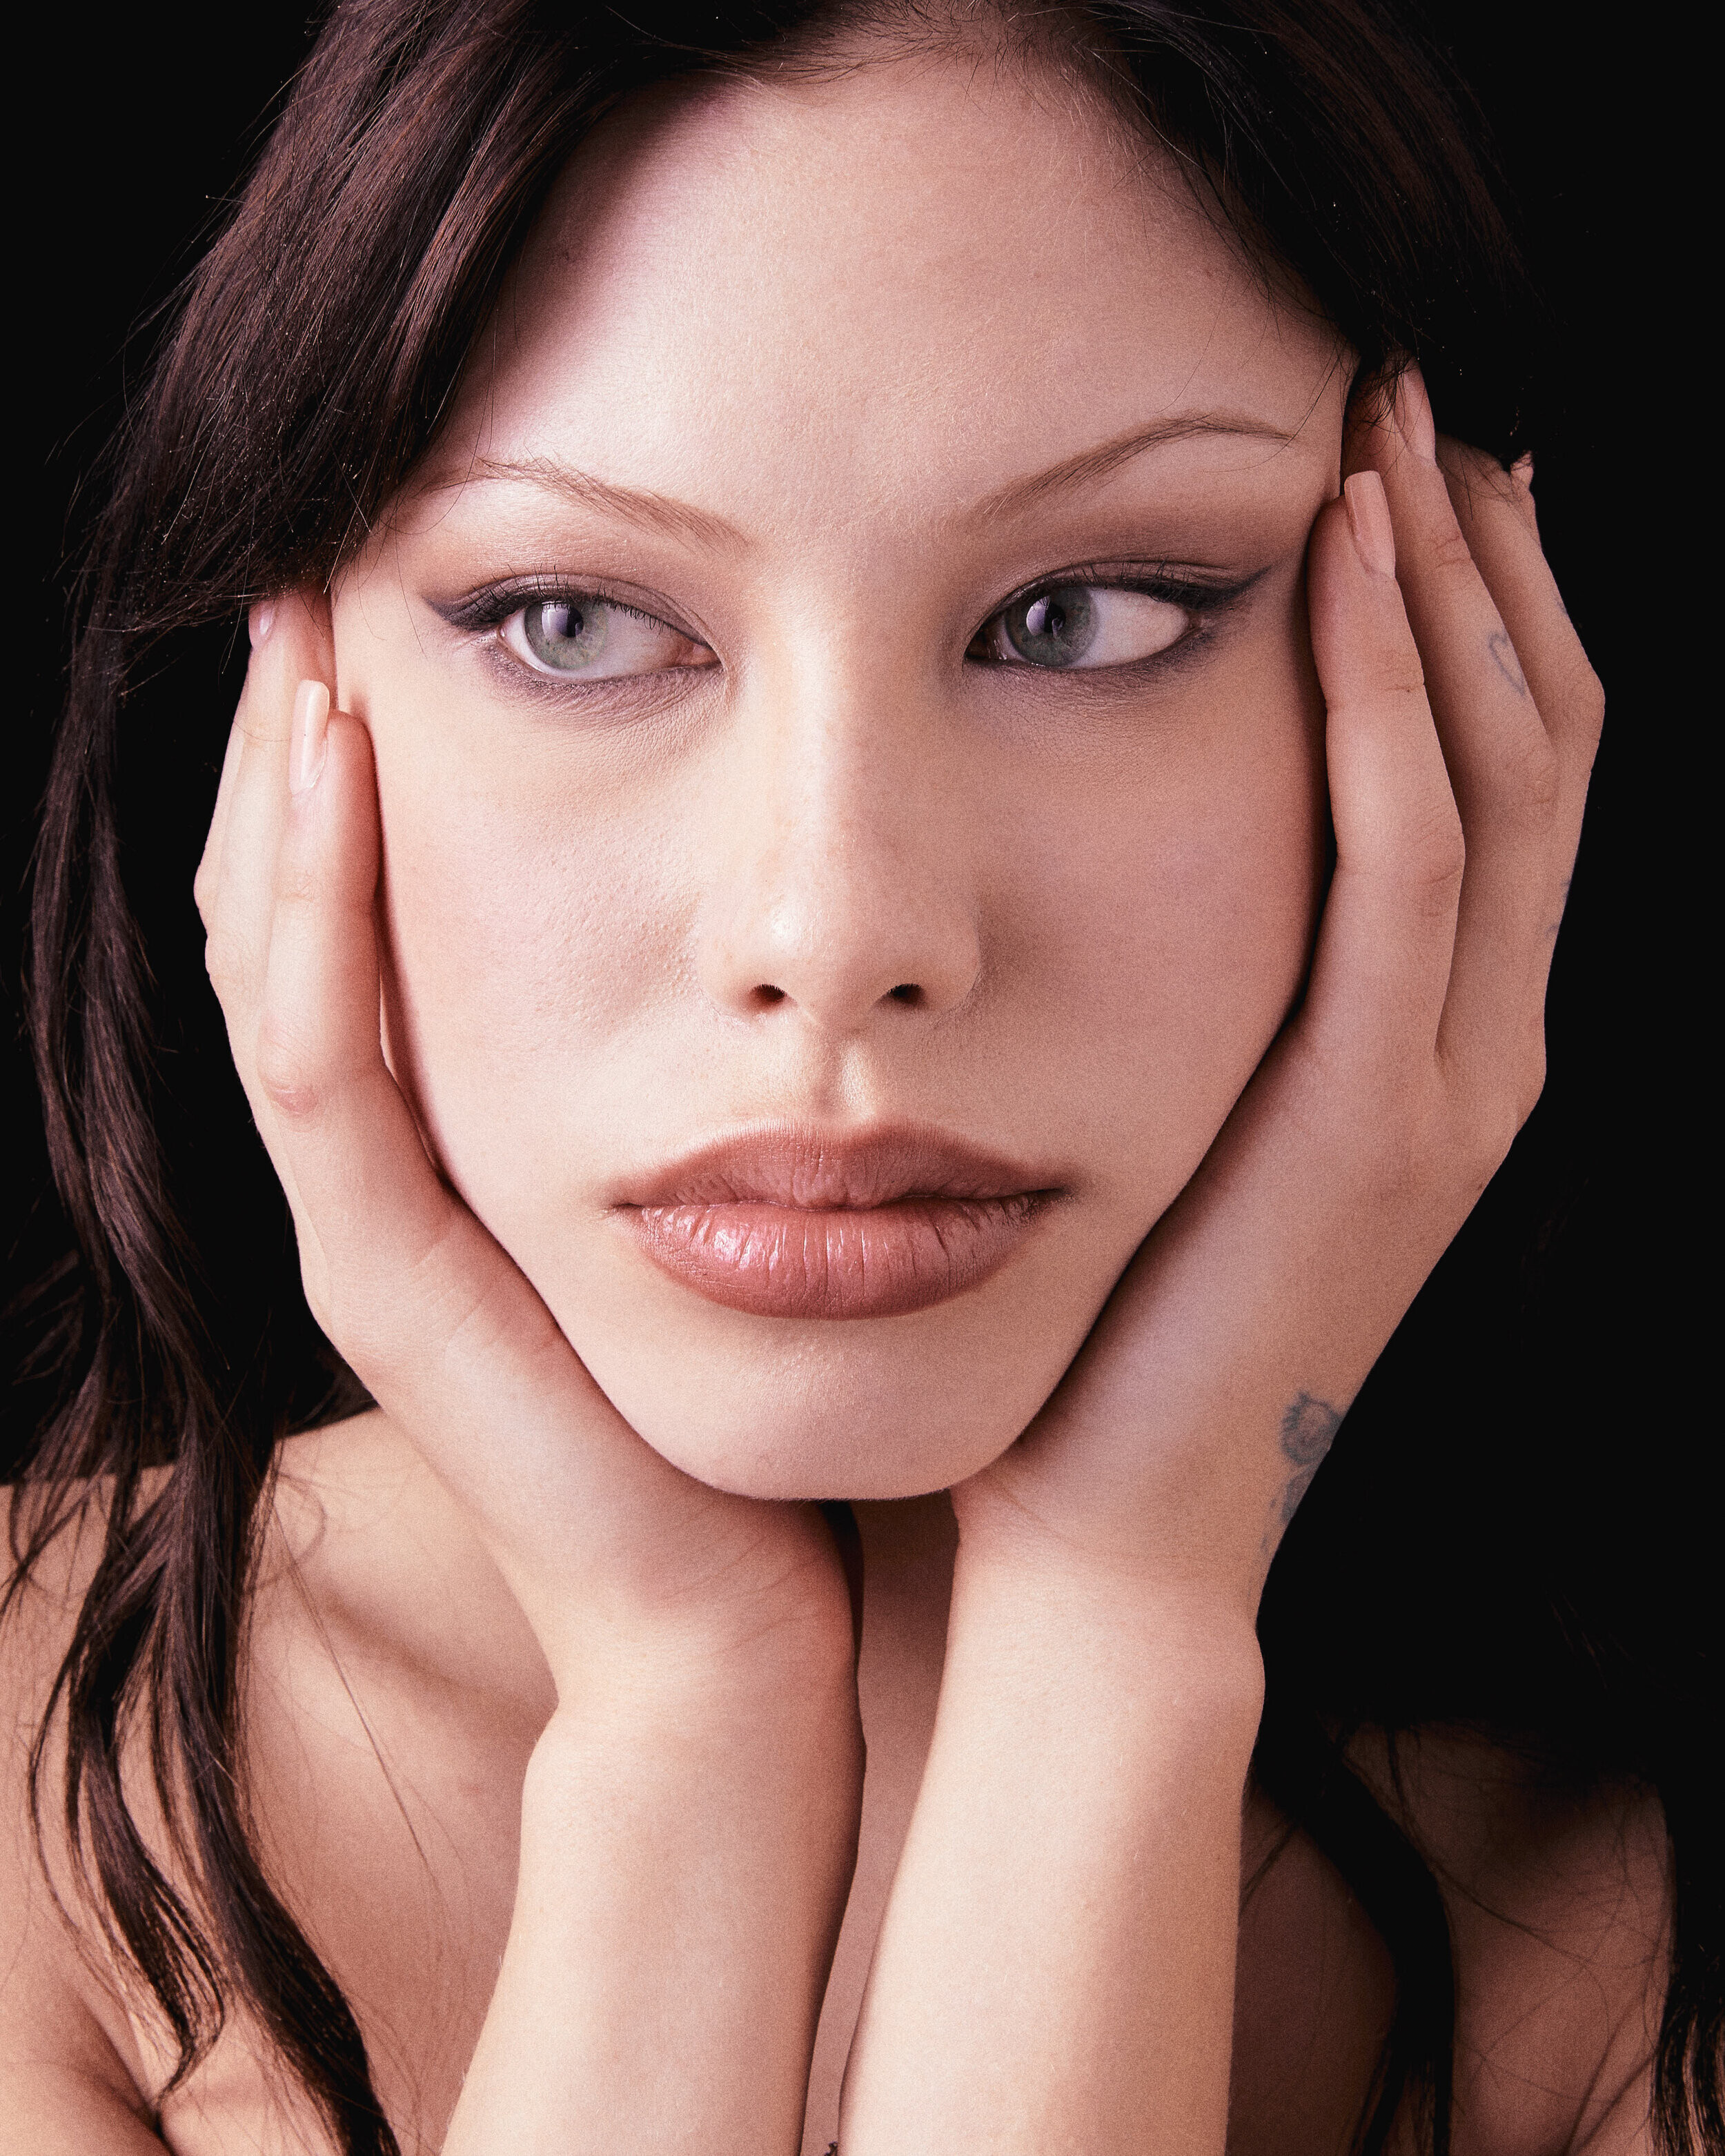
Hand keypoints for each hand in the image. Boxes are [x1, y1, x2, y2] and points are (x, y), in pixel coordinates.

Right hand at [193, 593, 850, 1695]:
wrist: (760, 1604)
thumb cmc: (790, 1375)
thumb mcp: (756, 1160)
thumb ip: (737, 1030)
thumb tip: (827, 868)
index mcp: (470, 1120)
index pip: (378, 893)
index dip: (375, 742)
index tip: (420, 576)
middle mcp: (390, 1158)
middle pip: (297, 901)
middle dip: (304, 725)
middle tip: (327, 547)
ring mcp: (366, 1214)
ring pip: (273, 955)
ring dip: (283, 782)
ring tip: (312, 613)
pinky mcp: (377, 1274)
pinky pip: (315, 1063)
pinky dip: (317, 906)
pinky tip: (341, 760)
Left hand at [954, 369, 1602, 1618]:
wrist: (1109, 1529)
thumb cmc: (1116, 1324)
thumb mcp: (1188, 1118)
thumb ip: (1214, 984)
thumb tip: (1144, 831)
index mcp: (1441, 1043)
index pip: (1499, 775)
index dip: (1475, 607)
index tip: (1401, 464)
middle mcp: (1479, 1048)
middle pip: (1531, 741)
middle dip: (1483, 556)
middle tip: (1414, 390)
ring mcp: (1448, 1084)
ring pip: (1497, 774)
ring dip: (1448, 585)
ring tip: (1390, 425)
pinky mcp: (1373, 1118)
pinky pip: (1404, 864)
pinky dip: (1383, 701)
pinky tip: (1338, 566)